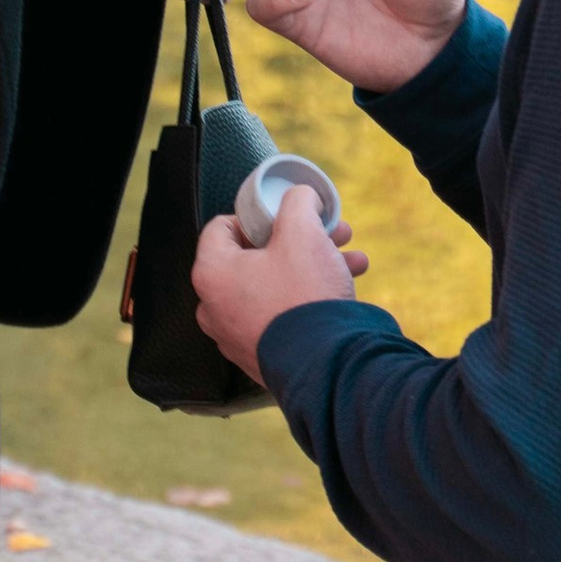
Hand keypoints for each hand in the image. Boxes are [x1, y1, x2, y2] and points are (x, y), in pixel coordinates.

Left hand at [191, 189, 367, 379]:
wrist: (326, 364)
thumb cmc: (304, 295)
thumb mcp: (303, 233)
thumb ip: (297, 202)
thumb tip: (300, 197)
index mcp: (211, 272)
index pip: (221, 226)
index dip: (255, 215)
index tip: (285, 217)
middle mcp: (214, 307)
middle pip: (253, 257)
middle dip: (297, 241)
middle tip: (329, 234)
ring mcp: (235, 336)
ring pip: (273, 286)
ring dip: (310, 267)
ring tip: (349, 259)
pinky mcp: (259, 356)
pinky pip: (280, 315)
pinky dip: (306, 299)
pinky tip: (344, 287)